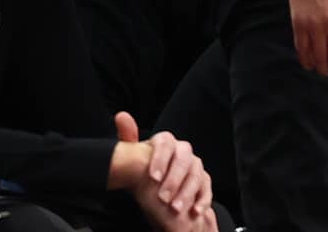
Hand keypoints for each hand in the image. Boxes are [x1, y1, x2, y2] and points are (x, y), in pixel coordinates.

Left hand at [109, 112, 216, 231]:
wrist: (158, 186)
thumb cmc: (145, 169)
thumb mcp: (135, 156)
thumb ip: (129, 138)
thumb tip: (121, 116)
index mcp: (166, 143)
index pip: (166, 142)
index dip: (161, 158)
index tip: (153, 177)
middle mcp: (183, 151)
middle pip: (184, 159)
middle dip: (174, 179)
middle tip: (163, 198)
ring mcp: (195, 165)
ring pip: (196, 174)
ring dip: (187, 192)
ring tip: (175, 208)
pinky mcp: (203, 180)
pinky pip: (206, 188)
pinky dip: (203, 199)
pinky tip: (195, 210)